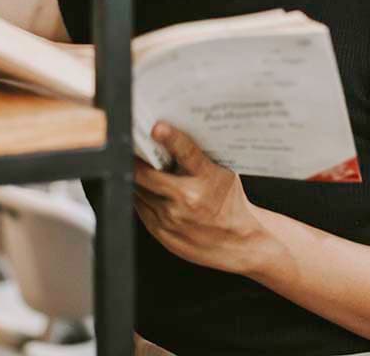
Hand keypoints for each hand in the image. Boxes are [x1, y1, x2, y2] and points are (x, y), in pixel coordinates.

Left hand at [133, 122, 272, 274]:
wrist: (237, 242)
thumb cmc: (229, 202)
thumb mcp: (224, 173)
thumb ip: (200, 157)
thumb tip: (175, 131)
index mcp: (207, 180)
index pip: (187, 153)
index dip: (171, 138)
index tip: (157, 128)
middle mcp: (187, 200)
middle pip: (147, 174)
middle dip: (136, 158)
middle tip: (132, 145)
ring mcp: (171, 218)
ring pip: (138, 190)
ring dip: (135, 176)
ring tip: (137, 165)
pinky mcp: (160, 231)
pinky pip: (139, 206)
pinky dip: (139, 194)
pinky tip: (146, 188)